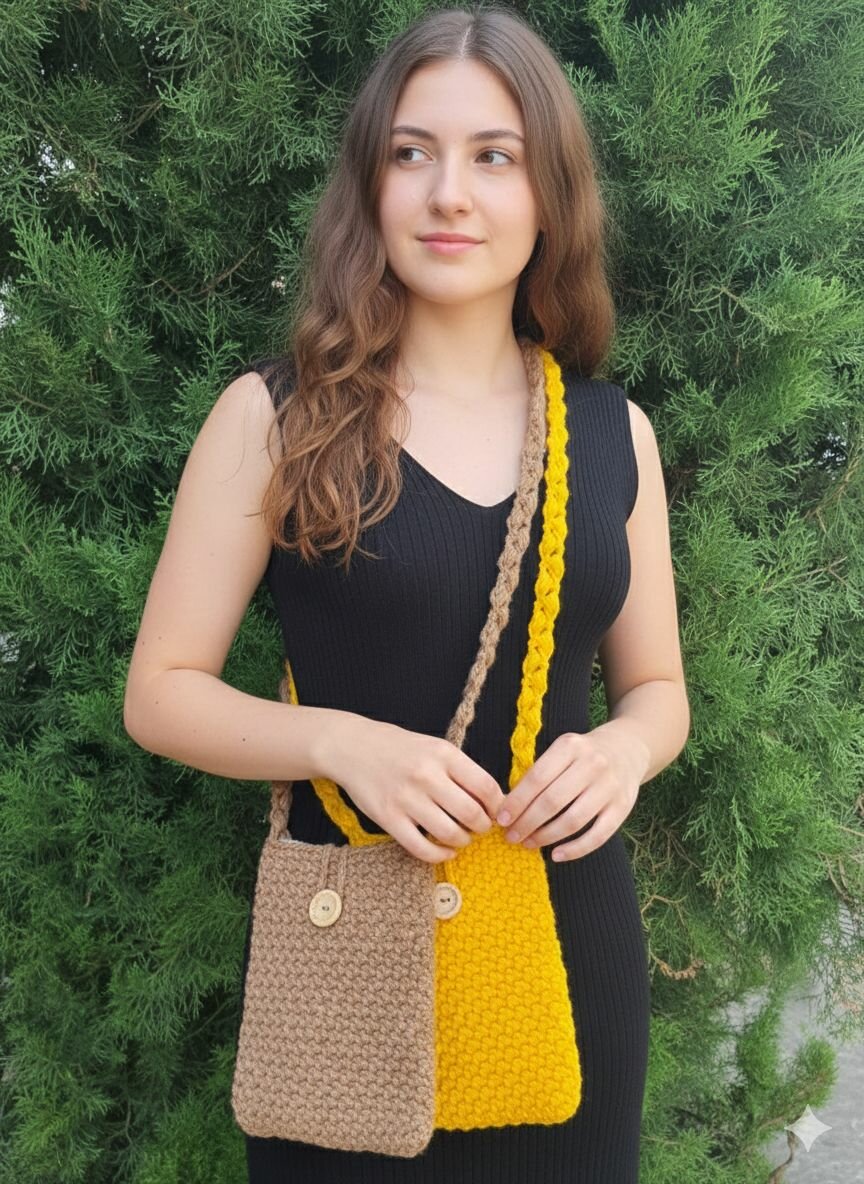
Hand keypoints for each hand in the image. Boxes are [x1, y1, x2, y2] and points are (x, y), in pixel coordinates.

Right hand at [321, 714, 506, 863]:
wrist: (353, 748)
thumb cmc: (400, 748)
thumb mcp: (435, 747)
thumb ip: (461, 770)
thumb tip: (492, 801)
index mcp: (444, 754)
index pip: (486, 786)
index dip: (498, 806)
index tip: (497, 813)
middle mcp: (427, 775)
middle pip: (471, 813)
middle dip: (483, 827)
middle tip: (481, 828)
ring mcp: (406, 798)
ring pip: (450, 833)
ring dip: (463, 841)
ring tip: (462, 837)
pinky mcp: (389, 818)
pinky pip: (421, 848)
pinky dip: (440, 855)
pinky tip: (445, 851)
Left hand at [495, 723, 649, 861]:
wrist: (628, 749)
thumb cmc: (583, 755)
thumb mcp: (562, 750)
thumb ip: (540, 773)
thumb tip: (509, 808)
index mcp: (570, 746)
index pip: (537, 778)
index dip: (517, 801)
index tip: (501, 819)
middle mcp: (592, 764)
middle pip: (552, 801)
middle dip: (527, 822)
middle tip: (511, 836)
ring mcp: (610, 787)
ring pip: (573, 820)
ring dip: (546, 837)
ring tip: (528, 843)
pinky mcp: (623, 807)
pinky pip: (598, 835)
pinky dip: (575, 850)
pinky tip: (556, 855)